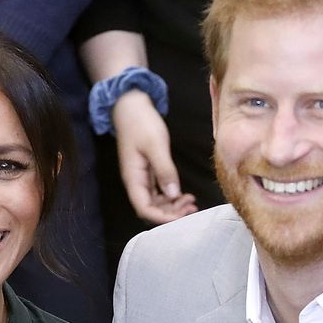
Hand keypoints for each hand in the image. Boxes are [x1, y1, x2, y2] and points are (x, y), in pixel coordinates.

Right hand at [111, 90, 198, 224]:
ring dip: (173, 206)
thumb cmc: (141, 123)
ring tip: (191, 202)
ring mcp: (142, 177)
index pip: (144, 208)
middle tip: (192, 208)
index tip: (182, 217)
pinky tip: (184, 194)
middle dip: (171, 213)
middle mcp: (136, 182)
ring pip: (156, 202)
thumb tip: (173, 194)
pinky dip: (171, 196)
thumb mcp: (155, 145)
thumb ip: (164, 170)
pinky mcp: (149, 171)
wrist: (131, 106)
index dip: (162, 217)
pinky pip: (159, 191)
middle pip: (151, 208)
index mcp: (133, 178)